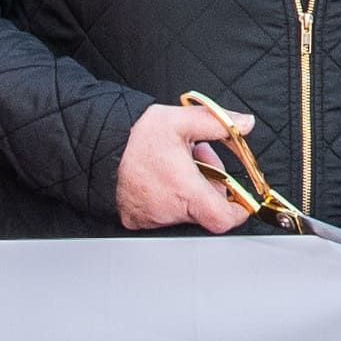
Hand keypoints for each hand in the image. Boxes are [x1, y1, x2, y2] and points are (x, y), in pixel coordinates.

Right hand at [116, 98, 261, 236]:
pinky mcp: (136, 220)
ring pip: (185, 210)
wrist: (95, 146)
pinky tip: (160, 176)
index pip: (223, 218)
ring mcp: (151, 218)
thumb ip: (217, 123)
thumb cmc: (134, 137)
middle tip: (200, 159)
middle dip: (210, 185)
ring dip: (189, 189)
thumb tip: (245, 123)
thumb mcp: (180, 120)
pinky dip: (168, 197)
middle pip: (205, 209)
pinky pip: (162, 213)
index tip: (241, 198)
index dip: (238, 210)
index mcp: (184, 190)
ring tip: (176, 163)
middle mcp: (168, 210)